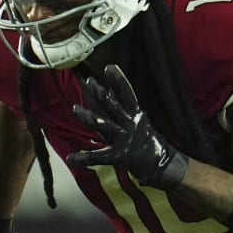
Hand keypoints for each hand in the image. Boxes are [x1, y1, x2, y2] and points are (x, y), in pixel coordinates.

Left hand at [65, 63, 188, 187]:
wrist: (162, 165)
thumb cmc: (147, 143)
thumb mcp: (137, 122)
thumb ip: (121, 109)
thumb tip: (111, 91)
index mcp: (136, 116)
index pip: (126, 94)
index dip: (118, 80)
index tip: (109, 67)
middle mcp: (130, 125)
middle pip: (113, 105)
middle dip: (100, 93)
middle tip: (88, 82)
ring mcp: (124, 140)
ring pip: (105, 126)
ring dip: (89, 117)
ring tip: (75, 109)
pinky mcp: (119, 156)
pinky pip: (99, 157)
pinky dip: (84, 158)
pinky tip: (70, 158)